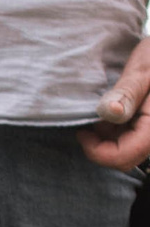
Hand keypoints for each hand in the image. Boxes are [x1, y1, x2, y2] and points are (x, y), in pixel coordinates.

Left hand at [81, 37, 149, 168]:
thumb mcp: (144, 68)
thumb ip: (127, 93)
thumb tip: (110, 113)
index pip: (123, 157)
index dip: (97, 151)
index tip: (82, 132)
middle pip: (125, 158)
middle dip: (102, 144)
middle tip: (93, 119)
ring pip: (127, 149)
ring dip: (109, 135)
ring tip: (106, 108)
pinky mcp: (149, 124)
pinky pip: (132, 138)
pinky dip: (117, 129)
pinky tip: (114, 109)